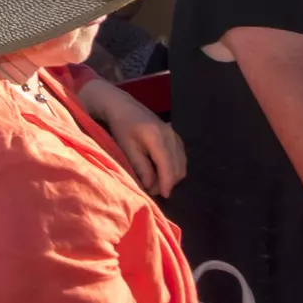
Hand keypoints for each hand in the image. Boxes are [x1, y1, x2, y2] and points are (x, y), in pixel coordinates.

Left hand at [79, 78, 186, 195]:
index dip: (167, 183)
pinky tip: (160, 170)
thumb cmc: (120, 126)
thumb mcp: (127, 148)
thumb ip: (141, 167)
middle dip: (169, 182)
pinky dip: (174, 167)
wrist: (122, 106)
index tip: (163, 196)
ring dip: (172, 176)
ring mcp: (175, 134)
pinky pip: (181, 156)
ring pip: (182, 163)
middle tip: (152, 189)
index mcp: (157, 137)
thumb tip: (151, 186)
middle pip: (178, 167)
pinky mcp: (175, 135)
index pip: (168, 166)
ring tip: (155, 181)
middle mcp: (171, 135)